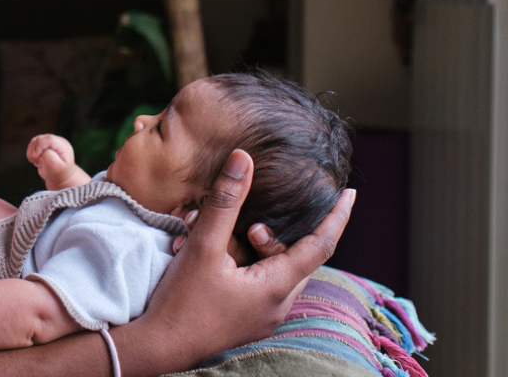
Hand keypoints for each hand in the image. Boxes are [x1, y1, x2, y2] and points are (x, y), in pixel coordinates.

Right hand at [26, 134, 79, 188]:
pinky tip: (36, 160)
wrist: (60, 177)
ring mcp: (50, 142)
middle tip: (36, 162)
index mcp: (63, 146)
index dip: (39, 146)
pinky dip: (31, 153)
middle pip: (40, 139)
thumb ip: (49, 158)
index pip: (49, 139)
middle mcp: (57, 141)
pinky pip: (33, 144)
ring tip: (37, 162)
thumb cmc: (59, 173)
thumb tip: (41, 151)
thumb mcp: (56, 168)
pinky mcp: (44, 144)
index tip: (35, 157)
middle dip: (34, 151)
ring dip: (32, 152)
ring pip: (35, 141)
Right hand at [118, 150, 354, 372]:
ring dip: (256, 249)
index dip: (336, 217)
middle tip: (251, 221)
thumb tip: (243, 159)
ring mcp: (262, 317)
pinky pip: (260, 285)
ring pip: (275, 271)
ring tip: (222, 237)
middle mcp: (278, 305)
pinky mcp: (246, 321)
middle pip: (295, 257)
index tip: (349, 194)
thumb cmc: (181, 301)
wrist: (158, 348)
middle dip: (276, 232)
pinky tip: (218, 257)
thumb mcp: (203, 246)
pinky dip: (247, 265)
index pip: (320, 245)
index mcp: (277, 287)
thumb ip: (225, 202)